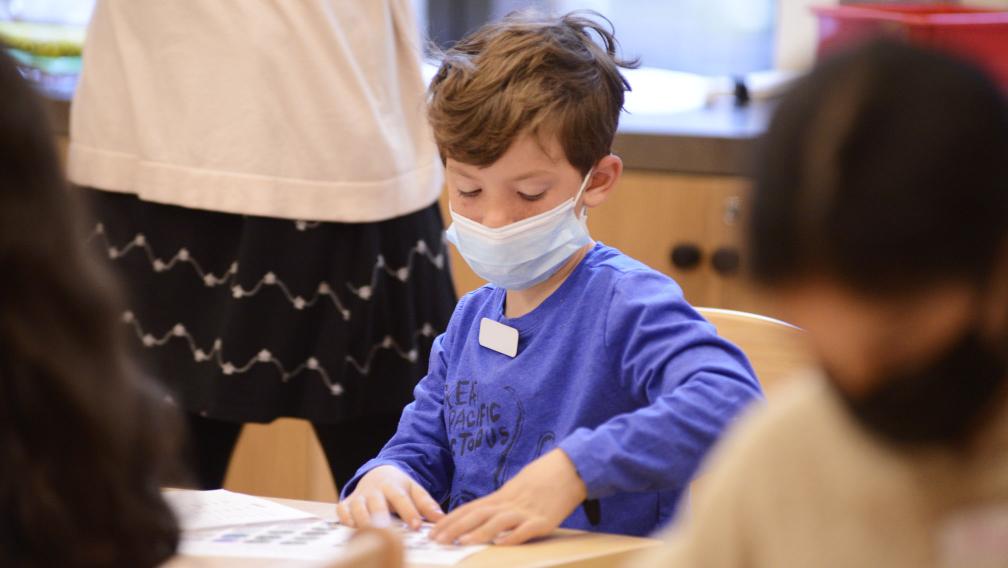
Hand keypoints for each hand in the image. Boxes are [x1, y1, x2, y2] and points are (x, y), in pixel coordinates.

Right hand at [336, 465, 444, 528]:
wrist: (377, 474)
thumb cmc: (398, 487)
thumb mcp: (414, 490)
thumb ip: (426, 503)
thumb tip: (441, 518)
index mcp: (392, 486)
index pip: (401, 499)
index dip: (408, 512)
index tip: (416, 526)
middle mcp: (374, 491)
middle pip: (377, 504)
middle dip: (382, 517)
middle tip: (389, 532)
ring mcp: (359, 497)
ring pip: (358, 509)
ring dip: (364, 521)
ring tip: (373, 536)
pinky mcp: (347, 503)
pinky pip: (343, 511)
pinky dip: (346, 519)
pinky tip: (352, 529)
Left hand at [429, 449, 586, 545]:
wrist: (572, 466)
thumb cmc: (545, 477)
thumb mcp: (518, 487)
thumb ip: (502, 501)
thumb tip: (484, 514)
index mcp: (503, 495)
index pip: (470, 507)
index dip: (451, 519)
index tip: (433, 529)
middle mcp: (510, 503)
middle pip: (478, 514)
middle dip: (455, 528)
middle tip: (436, 539)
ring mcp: (527, 511)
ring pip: (497, 522)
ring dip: (478, 533)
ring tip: (462, 542)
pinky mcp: (544, 520)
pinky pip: (525, 530)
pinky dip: (513, 537)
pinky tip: (501, 544)